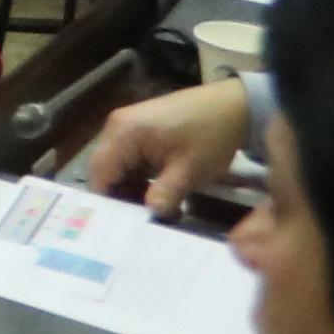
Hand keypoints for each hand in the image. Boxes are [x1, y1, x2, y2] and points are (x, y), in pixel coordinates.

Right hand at [74, 78, 248, 212]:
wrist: (234, 106)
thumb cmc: (210, 135)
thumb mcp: (189, 171)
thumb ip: (164, 196)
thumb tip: (148, 216)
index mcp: (124, 133)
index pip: (99, 175)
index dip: (108, 203)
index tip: (124, 228)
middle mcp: (118, 127)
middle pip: (105, 171)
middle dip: (121, 198)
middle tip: (141, 223)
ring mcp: (129, 126)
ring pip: (117, 167)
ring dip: (131, 190)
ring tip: (154, 211)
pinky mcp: (141, 130)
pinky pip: (129, 160)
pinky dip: (139, 178)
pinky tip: (158, 194)